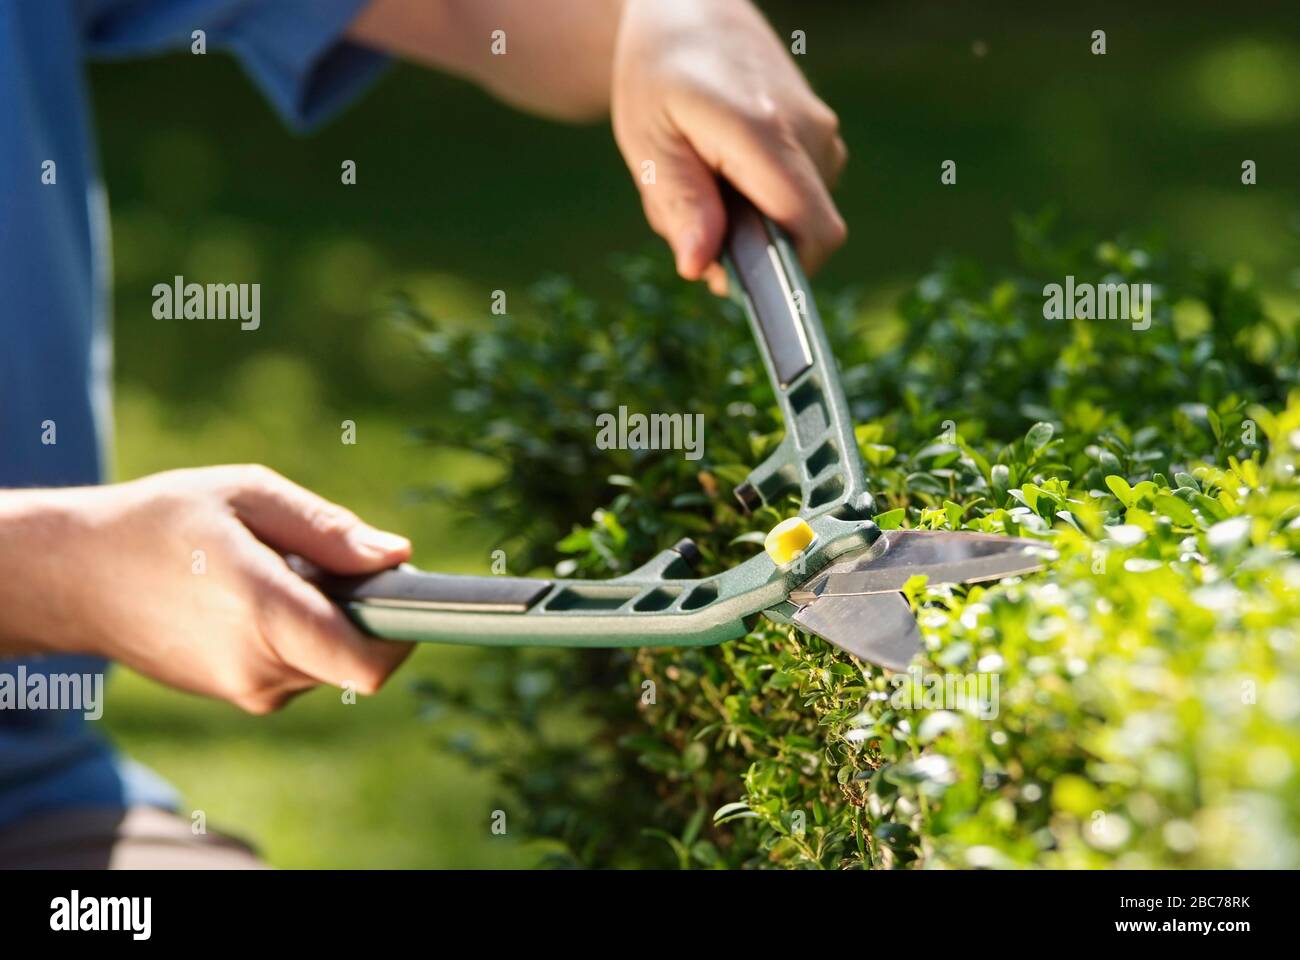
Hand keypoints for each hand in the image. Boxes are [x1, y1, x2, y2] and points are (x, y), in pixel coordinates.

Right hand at [0, 466, 412, 713]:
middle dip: (364, 612)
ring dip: (327, 620)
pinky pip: (298, 666)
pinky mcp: (236, 695)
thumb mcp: (248, 496)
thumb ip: (328, 530)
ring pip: (330, 662)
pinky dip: (298, 633)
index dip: (404, 633)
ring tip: (274, 571)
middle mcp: (259, 667)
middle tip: (323, 559)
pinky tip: (253, 595)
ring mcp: (244, 689)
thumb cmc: (162, 520)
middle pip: (357, 658)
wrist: (74, 575)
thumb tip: (397, 557)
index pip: (367, 664)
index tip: (404, 591)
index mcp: (265, 614)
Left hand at [611, 0, 847, 292]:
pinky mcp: (823, 134)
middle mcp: (808, 131)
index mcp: (764, 133)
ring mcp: (822, 130)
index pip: (812, 230)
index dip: (785, 273)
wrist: (691, 13)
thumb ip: (680, 205)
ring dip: (752, 224)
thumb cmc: (659, 75)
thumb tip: (701, 266)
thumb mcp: (649, 142)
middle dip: (753, 249)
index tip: (737, 279)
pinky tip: (727, 171)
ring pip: (801, 218)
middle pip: (805, 233)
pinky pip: (802, 195)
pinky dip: (763, 202)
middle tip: (695, 220)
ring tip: (706, 183)